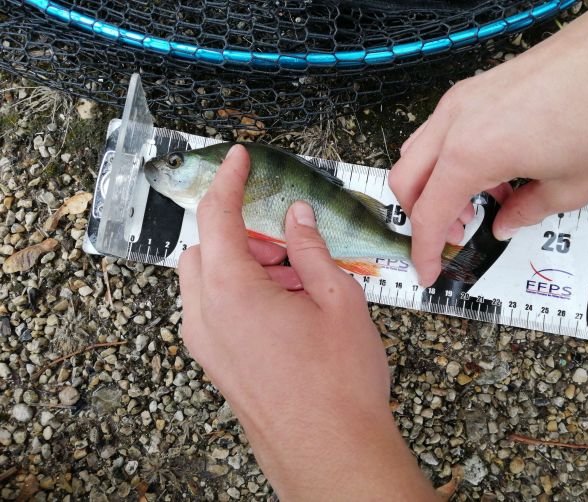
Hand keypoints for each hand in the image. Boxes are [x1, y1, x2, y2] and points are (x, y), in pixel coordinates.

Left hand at [178, 144, 439, 501]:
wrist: (332, 454)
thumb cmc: (338, 385)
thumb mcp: (338, 300)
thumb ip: (312, 248)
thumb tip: (297, 217)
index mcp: (231, 292)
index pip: (217, 215)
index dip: (228, 180)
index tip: (238, 159)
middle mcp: (205, 317)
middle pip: (206, 248)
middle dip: (243, 234)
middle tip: (288, 241)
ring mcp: (206, 344)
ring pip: (208, 279)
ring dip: (245, 265)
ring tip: (298, 280)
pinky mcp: (215, 363)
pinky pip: (214, 309)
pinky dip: (241, 292)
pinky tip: (287, 307)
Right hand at [390, 0, 587, 285]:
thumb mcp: (571, 186)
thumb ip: (525, 212)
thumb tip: (505, 222)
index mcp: (470, 154)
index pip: (427, 214)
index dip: (424, 250)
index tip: (427, 269)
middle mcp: (456, 122)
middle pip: (405, 180)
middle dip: (420, 215)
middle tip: (453, 235)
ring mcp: (464, 99)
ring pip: (419, 152)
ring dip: (434, 185)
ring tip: (477, 202)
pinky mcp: (478, 87)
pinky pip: (444, 130)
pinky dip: (450, 158)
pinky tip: (491, 168)